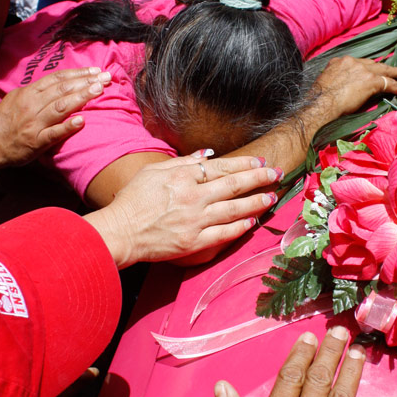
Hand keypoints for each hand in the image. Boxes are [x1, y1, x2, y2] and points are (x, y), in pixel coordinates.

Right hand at [0, 67, 111, 167]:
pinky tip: (82, 120)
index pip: (58, 79)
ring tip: (99, 91)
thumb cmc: (5, 120)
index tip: (96, 71)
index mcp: (29, 92)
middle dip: (86, 82)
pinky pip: (54, 133)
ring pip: (60, 107)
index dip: (78, 73)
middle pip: (63, 90)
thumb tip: (59, 82)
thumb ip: (37, 90)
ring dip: (81, 97)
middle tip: (106, 78)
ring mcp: (35, 123)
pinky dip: (68, 127)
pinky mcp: (36, 142)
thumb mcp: (17, 98)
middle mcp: (33, 105)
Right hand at [85, 153, 281, 266]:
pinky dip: (240, 227)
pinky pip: (224, 234)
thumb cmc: (133, 200)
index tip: (260, 162)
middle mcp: (193, 197)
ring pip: (234, 209)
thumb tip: (209, 153)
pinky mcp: (194, 242)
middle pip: (234, 185)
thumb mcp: (154, 171)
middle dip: (259, 178)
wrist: (121, 232)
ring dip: (256, 202)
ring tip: (271, 197)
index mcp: (183, 176)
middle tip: (276, 174)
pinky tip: (252, 222)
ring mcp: (195, 221)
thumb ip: (183, 162)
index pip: (222, 167)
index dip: (244, 164)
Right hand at [315, 56, 396, 120]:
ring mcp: (363, 70)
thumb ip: (336, 79)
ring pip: (383, 70)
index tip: (368, 71)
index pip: (357, 63)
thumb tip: (339, 87)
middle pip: (372, 63)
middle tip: (392, 68)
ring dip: (394, 73)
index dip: (365, 67)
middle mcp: (351, 61)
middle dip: (382, 67)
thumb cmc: (318, 99)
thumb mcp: (326, 82)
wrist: (321, 104)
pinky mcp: (371, 80)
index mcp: (339, 62)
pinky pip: (389, 83)